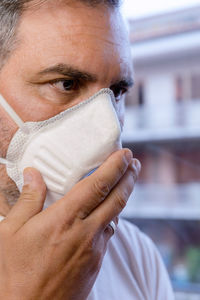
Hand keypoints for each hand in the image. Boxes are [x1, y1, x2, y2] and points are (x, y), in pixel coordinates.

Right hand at [0, 149, 139, 299]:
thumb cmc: (14, 274)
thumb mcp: (10, 232)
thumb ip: (27, 199)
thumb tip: (33, 174)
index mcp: (65, 219)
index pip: (99, 185)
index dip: (115, 167)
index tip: (124, 154)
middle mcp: (86, 232)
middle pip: (117, 198)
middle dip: (129, 177)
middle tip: (134, 163)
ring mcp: (94, 249)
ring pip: (116, 216)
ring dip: (123, 196)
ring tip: (125, 183)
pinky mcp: (95, 263)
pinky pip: (108, 234)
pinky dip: (111, 218)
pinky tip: (107, 214)